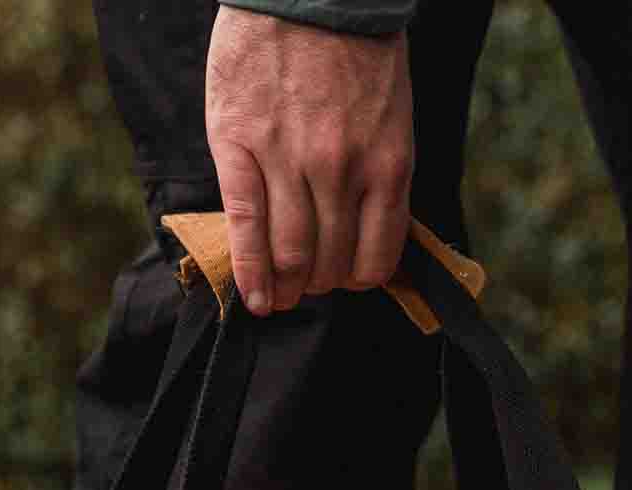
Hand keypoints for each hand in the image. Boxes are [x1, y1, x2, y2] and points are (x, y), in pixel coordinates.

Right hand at [206, 7, 413, 315]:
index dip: (359, 279)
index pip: (376, 258)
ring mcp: (289, 160)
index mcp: (387, 163)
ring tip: (280, 297)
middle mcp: (341, 170)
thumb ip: (381, 173)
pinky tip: (252, 298)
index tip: (347, 280)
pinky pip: (246, 227)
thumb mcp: (391, 115)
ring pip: (291, 254)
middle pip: (330, 263)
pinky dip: (250, 272)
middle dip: (320, 284)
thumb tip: (368, 232)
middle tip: (309, 285)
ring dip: (287, 287)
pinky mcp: (240, 148)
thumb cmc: (352, 48)